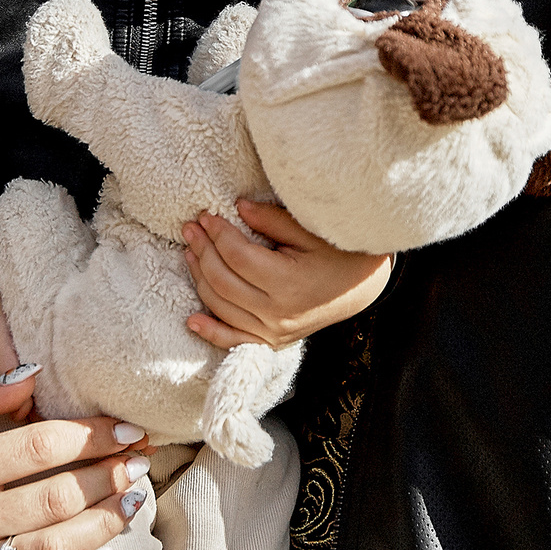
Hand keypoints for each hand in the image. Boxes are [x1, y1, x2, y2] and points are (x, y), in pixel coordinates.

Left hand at [182, 201, 392, 349]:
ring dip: (199, 278)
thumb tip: (237, 208)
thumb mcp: (310, 231)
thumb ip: (272, 220)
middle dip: (202, 250)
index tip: (207, 215)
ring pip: (220, 306)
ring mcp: (273, 332)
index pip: (237, 256)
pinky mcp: (271, 341)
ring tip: (190, 251)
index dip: (217, 233)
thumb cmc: (338, 254)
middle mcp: (277, 312)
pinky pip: (233, 339)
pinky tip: (192, 320)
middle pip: (223, 281)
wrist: (360, 288)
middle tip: (191, 227)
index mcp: (289, 282)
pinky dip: (210, 331)